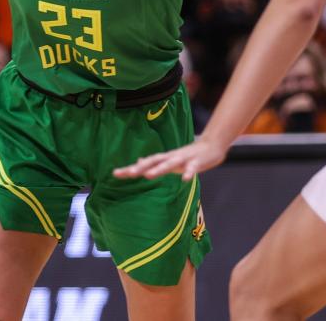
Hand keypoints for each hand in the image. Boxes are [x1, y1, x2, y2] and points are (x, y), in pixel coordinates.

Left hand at [113, 138, 227, 181]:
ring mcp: (183, 159)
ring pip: (169, 163)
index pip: (144, 163)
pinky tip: (184, 180)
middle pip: (153, 161)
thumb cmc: (188, 155)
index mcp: (164, 158)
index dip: (130, 168)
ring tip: (148, 176)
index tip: (115, 174)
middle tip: (128, 173)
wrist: (211, 146)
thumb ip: (154, 162)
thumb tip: (138, 161)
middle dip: (140, 168)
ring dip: (159, 169)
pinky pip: (192, 168)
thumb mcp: (169, 159)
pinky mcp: (196, 162)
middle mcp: (170, 157)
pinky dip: (188, 173)